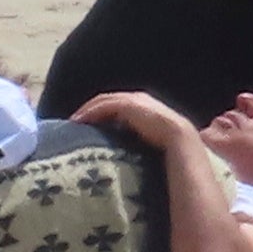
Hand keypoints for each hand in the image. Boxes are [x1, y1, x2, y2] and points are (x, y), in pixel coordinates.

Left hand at [74, 91, 192, 153]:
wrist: (180, 141)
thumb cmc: (168, 148)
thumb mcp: (148, 140)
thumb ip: (134, 139)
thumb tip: (118, 153)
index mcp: (144, 106)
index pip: (116, 105)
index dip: (99, 113)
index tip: (83, 126)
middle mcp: (138, 98)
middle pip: (107, 100)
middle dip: (89, 110)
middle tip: (72, 123)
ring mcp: (134, 99)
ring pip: (103, 101)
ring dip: (86, 110)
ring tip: (72, 122)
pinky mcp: (128, 104)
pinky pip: (104, 106)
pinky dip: (89, 112)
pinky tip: (78, 121)